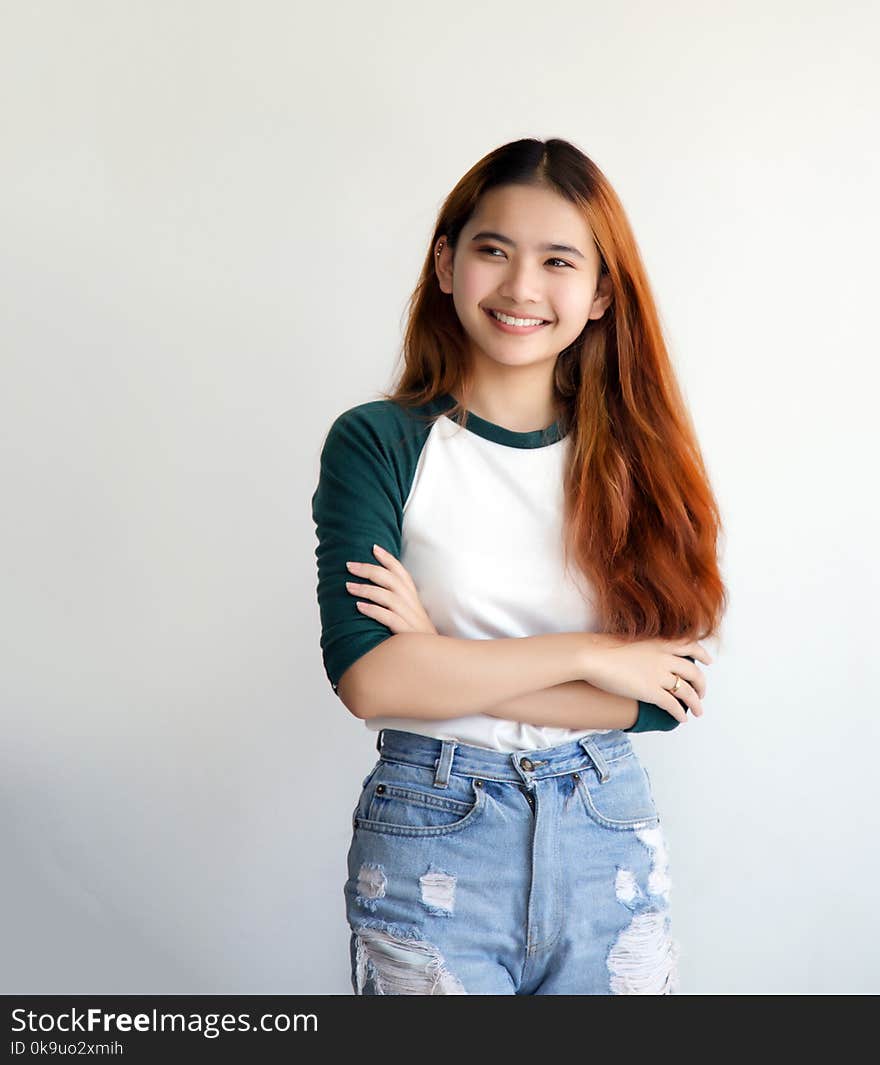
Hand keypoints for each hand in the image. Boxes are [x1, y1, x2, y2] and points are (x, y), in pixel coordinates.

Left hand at [344, 544, 438, 635]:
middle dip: (369, 569)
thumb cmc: (417, 639)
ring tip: (348, 586)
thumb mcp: (410, 617)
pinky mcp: (407, 634)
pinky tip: (359, 607)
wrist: (436, 662)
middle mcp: (414, 605)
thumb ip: (396, 604)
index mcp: (414, 599)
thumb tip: (374, 593)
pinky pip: (389, 618)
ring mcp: (412, 619)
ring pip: (389, 596)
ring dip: (366, 589)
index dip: (388, 559)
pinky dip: (373, 610)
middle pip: (391, 580)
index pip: (402, 573)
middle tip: (349, 565)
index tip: (373, 547)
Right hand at [580, 634, 712, 723]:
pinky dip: (681, 713)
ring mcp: (659, 675)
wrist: (593, 655)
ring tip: (698, 711)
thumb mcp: (628, 640)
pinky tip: (683, 719)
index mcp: (659, 642)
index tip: (709, 661)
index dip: (702, 654)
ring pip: (687, 691)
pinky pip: (673, 705)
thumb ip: (640, 648)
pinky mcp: (652, 692)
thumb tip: (638, 655)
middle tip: (702, 693)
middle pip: (693, 672)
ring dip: (696, 702)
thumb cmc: (602, 647)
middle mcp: (664, 658)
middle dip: (701, 685)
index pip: (690, 646)